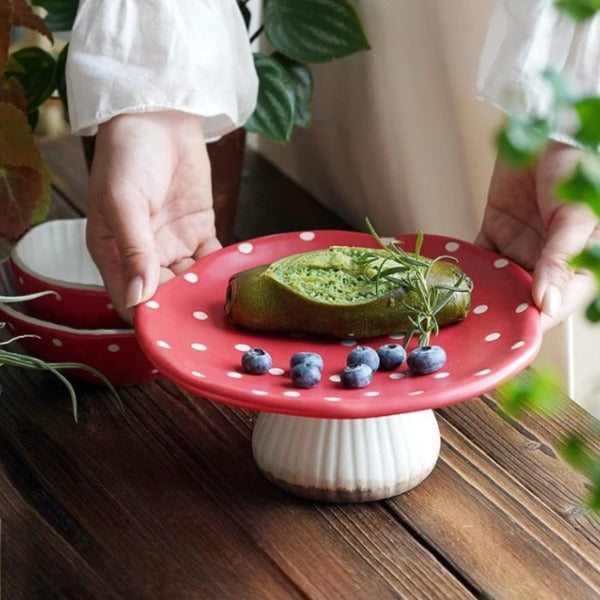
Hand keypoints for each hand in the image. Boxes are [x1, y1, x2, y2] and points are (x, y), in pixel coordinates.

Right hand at [87, 111, 220, 322]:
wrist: (158, 116)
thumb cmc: (127, 155)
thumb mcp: (123, 202)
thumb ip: (133, 250)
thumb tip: (139, 297)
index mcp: (113, 253)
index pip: (130, 300)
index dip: (149, 319)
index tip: (171, 333)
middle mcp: (143, 255)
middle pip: (164, 296)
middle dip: (183, 309)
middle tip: (208, 323)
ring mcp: (173, 244)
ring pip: (190, 281)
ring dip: (204, 292)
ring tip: (226, 306)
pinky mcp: (198, 230)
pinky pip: (211, 259)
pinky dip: (221, 270)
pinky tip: (235, 280)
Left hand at [476, 141, 598, 330]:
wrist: (547, 125)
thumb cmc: (577, 165)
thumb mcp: (574, 214)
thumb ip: (559, 259)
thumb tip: (546, 305)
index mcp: (579, 261)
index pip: (557, 302)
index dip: (536, 321)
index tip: (512, 335)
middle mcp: (548, 260)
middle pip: (524, 297)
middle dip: (502, 313)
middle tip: (474, 330)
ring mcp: (521, 247)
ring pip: (499, 281)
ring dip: (481, 294)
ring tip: (457, 312)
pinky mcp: (496, 231)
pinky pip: (479, 256)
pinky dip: (466, 268)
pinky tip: (448, 282)